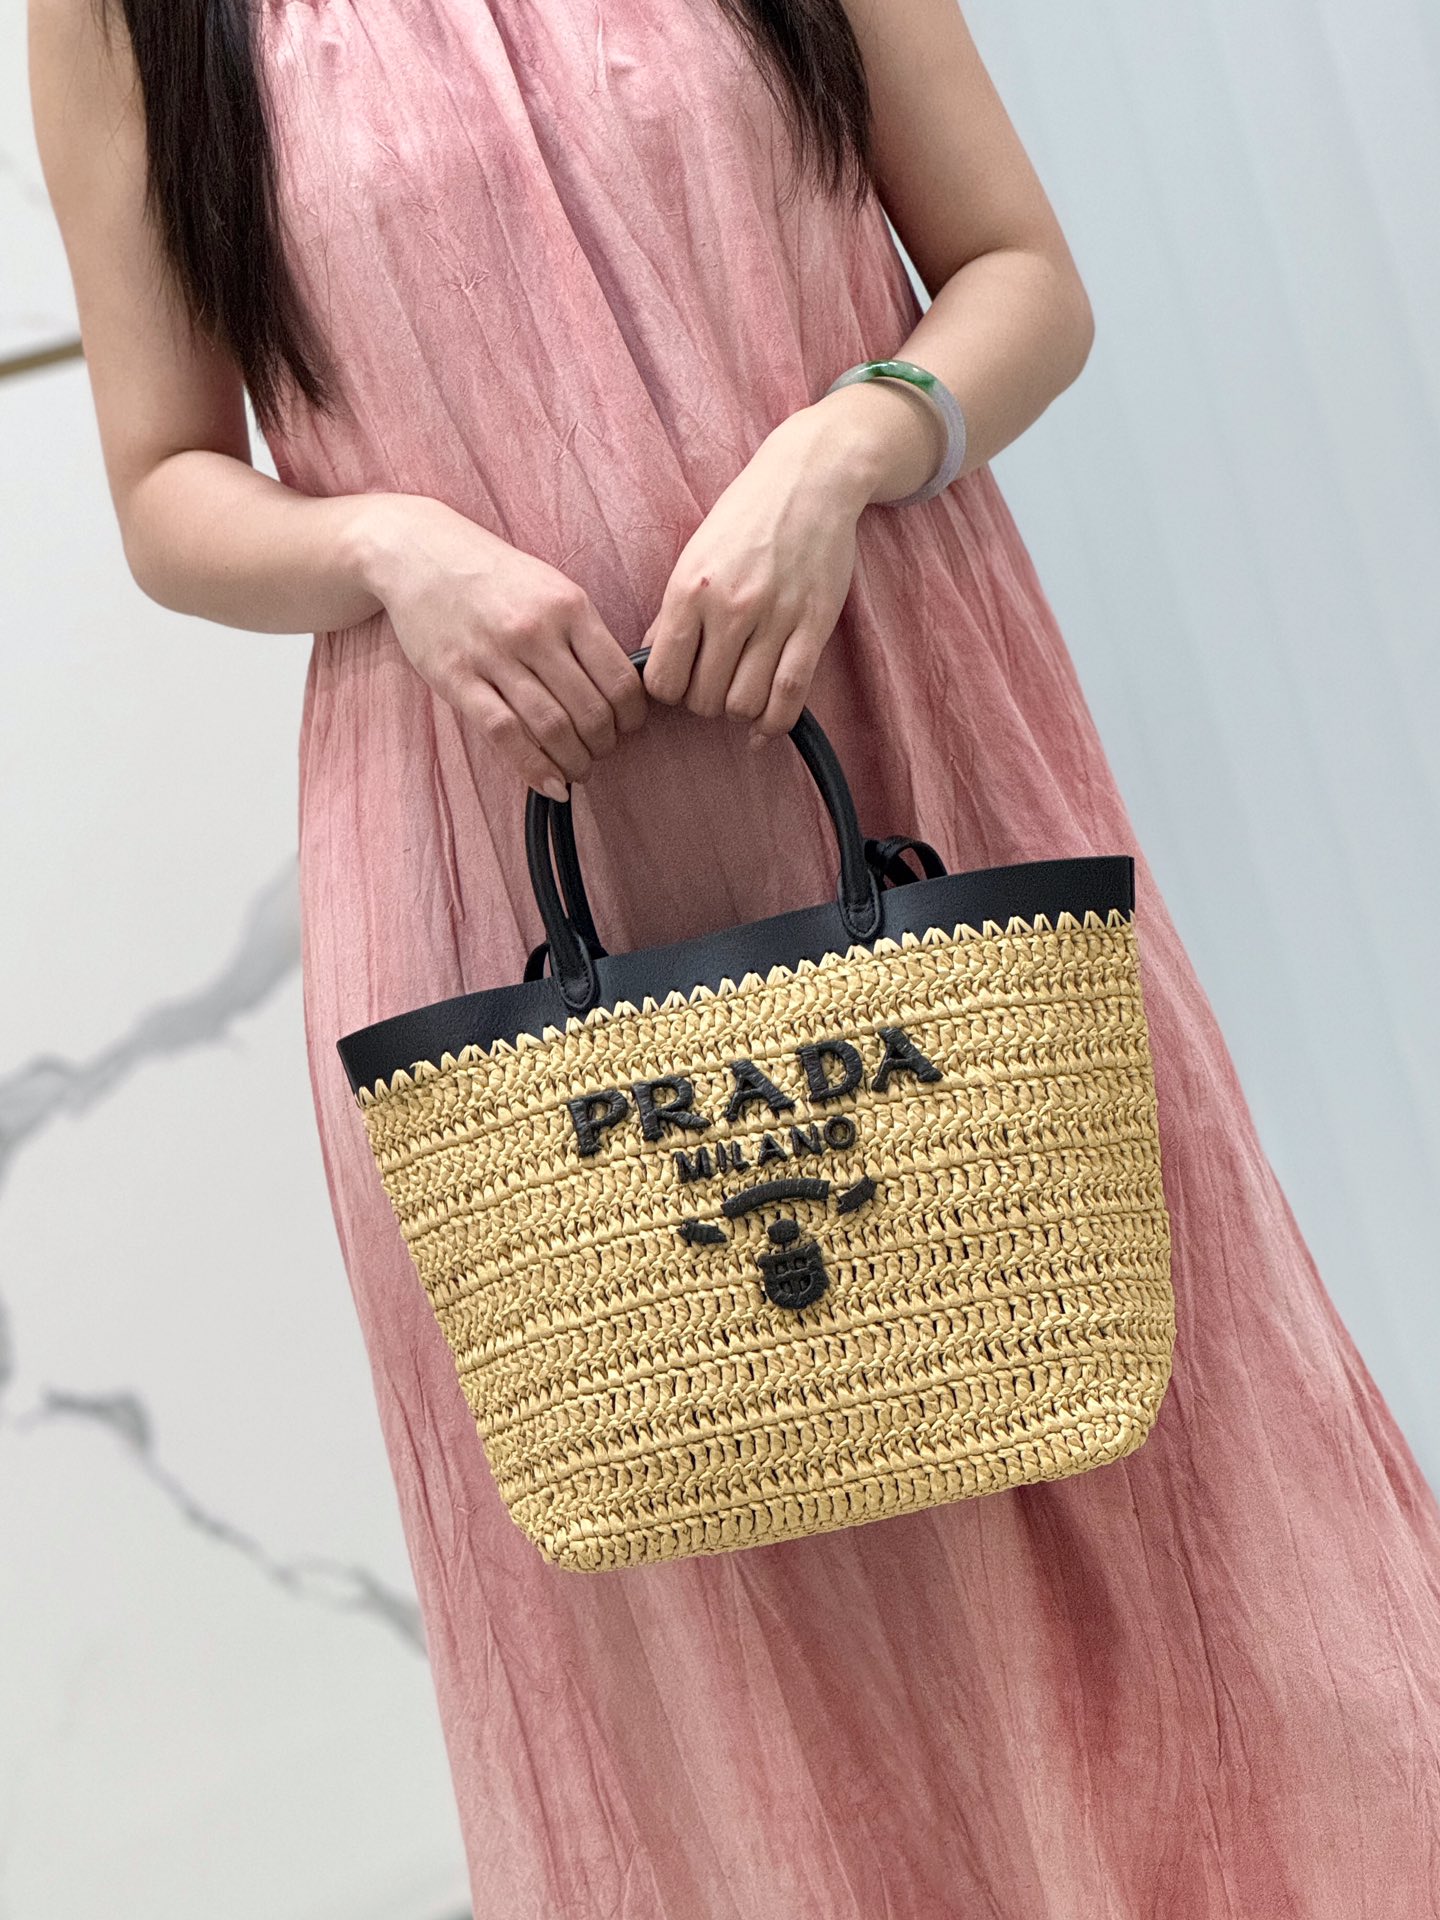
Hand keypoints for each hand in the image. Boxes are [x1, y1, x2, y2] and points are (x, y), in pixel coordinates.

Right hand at [353, 494, 648, 798]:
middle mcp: (535, 631)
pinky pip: (504, 734)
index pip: (620, 680)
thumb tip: (621, 690)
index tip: (628, 728)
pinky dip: (534, 768)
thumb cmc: (493, 576)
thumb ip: (584, 633)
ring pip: (552, 728)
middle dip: (604, 745)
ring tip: (579, 770)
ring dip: (575, 761)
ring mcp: (494, 656)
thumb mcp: (551, 587)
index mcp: (568, 606)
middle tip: (601, 752)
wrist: (418, 552)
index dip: (632, 718)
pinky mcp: (457, 678)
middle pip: (591, 711)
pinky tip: (551, 784)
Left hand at [640, 398, 890, 744]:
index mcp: (689, 590)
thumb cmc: (746, 517)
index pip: (663, 681)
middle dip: (705, 703)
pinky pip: (789, 696)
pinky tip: (763, 726)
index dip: (669, 693)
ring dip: (739, 711)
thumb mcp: (694, 556)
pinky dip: (773, 724)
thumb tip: (651, 664)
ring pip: (744, 704)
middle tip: (714, 683)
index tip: (681, 681)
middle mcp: (729, 608)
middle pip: (704, 699)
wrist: (810, 479)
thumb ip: (671, 613)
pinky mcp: (813, 626)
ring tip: (741, 691)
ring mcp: (774, 619)